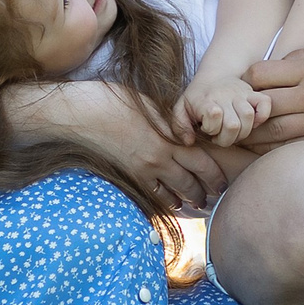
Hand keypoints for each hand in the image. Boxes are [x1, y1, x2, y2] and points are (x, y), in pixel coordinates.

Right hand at [14, 78, 228, 207]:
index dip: (216, 175)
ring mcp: (142, 170)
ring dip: (187, 199)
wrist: (79, 115)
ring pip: (173, 193)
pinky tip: (172, 203)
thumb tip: (188, 132)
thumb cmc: (114, 101)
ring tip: (198, 203)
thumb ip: (171, 121)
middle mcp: (158, 158)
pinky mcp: (128, 175)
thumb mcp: (150, 104)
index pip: (202, 162)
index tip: (224, 181)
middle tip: (216, 197)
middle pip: (191, 182)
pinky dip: (165, 200)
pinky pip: (152, 195)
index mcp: (168, 138)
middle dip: (206, 192)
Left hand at [181, 74, 270, 148]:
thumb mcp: (181, 110)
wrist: (215, 75)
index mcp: (205, 100)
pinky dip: (262, 116)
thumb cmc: (196, 99)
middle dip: (227, 138)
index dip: (211, 129)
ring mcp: (241, 94)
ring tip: (233, 132)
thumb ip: (179, 127)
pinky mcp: (254, 94)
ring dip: (242, 132)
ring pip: (249, 117)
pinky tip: (251, 123)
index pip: (213, 115)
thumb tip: (190, 141)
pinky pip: (266, 104)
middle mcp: (224, 95)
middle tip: (220, 136)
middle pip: (233, 125)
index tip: (206, 129)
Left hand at [244, 46, 303, 156]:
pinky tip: (265, 153)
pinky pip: (291, 150)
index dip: (247, 82)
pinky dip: (273, 152)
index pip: (259, 74)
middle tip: (235, 118)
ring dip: (253, 136)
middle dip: (244, 112)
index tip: (247, 90)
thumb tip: (275, 62)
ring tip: (242, 138)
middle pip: (260, 105)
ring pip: (271, 132)